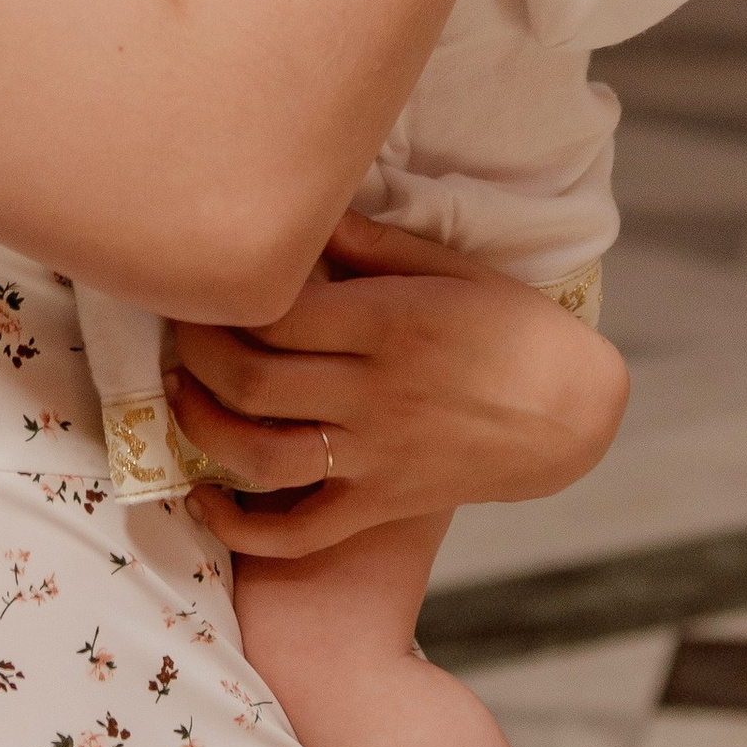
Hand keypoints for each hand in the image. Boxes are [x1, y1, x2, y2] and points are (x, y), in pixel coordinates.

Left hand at [164, 213, 627, 558]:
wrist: (569, 411)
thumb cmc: (508, 326)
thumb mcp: (449, 267)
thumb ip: (369, 244)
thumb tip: (302, 213)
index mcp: (388, 324)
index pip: (274, 313)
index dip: (220, 297)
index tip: (197, 280)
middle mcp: (374, 393)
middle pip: (250, 380)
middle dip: (193, 353)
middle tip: (176, 329)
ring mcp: (374, 456)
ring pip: (259, 456)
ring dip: (201, 427)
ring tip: (180, 396)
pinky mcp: (380, 504)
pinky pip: (299, 532)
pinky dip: (242, 526)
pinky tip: (207, 497)